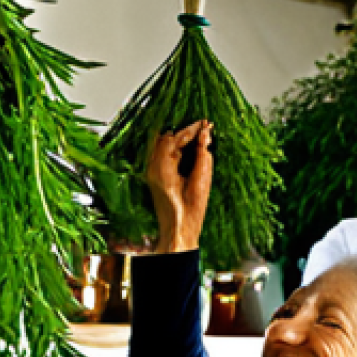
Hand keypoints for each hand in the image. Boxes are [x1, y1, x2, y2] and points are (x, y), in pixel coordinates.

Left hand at [146, 120, 212, 253]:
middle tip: (204, 129)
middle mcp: (153, 167)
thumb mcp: (201, 180)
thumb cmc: (188, 212)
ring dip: (181, 140)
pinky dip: (177, 150)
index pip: (174, 138)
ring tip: (200, 136)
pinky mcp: (156, 178)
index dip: (191, 129)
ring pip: (164, 146)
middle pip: (167, 139)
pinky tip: (190, 149)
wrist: (177, 232)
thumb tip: (204, 135)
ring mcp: (152, 172)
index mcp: (161, 167)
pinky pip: (164, 156)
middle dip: (186, 133)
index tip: (205, 124)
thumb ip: (202, 155)